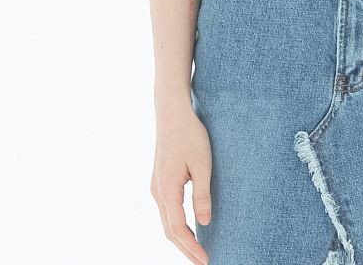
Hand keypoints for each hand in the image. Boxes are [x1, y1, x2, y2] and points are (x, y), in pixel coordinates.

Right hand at [150, 107, 213, 263]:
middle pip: (169, 231)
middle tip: (203, 262)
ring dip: (180, 239)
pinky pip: (167, 211)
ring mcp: (156, 187)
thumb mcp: (202, 164)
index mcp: (167, 189)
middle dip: (185, 250)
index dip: (192, 248)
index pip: (178, 229)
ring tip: (197, 251)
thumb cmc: (190, 134)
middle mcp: (157, 192)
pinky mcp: (159, 181)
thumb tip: (204, 223)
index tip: (206, 261)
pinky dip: (176, 225)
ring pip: (166, 222)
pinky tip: (188, 228)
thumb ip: (202, 194)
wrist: (172, 113)